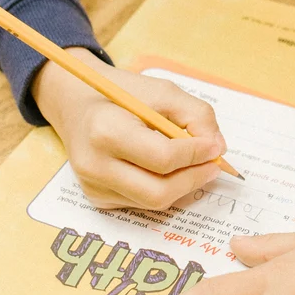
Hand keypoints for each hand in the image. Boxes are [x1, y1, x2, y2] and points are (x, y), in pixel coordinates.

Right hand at [34, 49, 228, 209]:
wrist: (77, 104)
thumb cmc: (121, 94)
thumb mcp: (162, 91)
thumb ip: (196, 115)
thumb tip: (217, 148)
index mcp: (106, 131)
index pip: (162, 158)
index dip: (196, 155)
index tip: (216, 147)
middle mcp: (95, 166)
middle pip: (159, 192)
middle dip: (193, 179)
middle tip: (213, 165)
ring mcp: (93, 186)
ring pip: (153, 202)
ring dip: (182, 186)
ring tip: (195, 165)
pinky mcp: (96, 198)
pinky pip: (140, 203)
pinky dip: (162, 189)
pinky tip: (166, 170)